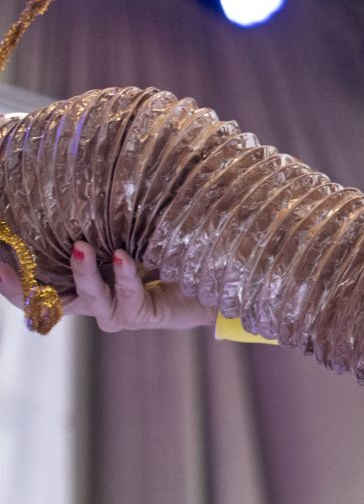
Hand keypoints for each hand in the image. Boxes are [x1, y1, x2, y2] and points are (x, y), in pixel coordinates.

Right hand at [0, 242, 215, 331]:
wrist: (203, 284)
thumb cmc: (159, 257)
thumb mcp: (121, 238)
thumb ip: (98, 228)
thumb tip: (72, 188)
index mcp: (78, 288)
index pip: (32, 288)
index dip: (8, 280)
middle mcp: (90, 303)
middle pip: (45, 299)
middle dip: (23, 282)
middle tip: (6, 261)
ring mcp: (114, 313)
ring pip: (88, 296)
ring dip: (82, 271)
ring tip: (80, 246)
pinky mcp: (139, 316)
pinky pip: (128, 295)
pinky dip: (124, 274)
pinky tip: (121, 256)